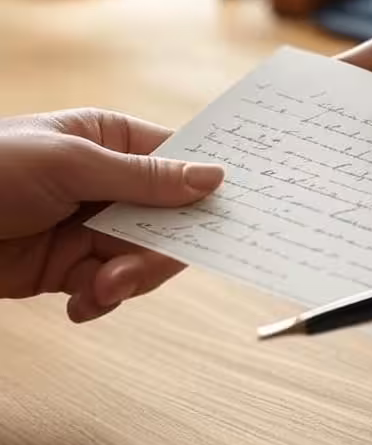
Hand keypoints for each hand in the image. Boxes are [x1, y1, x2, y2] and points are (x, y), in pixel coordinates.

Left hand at [0, 109, 223, 322]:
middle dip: (155, 253)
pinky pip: (112, 287)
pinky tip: (79, 304)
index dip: (205, 190)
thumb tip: (214, 177)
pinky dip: (102, 301)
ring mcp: (92, 227)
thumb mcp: (70, 165)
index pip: (180, 162)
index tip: (228, 220)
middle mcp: (109, 183)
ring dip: (126, 282)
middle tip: (127, 273)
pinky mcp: (72, 267)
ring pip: (145, 259)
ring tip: (94, 292)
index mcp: (112, 140)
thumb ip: (144, 178)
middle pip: (170, 221)